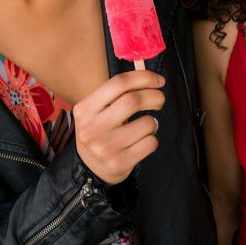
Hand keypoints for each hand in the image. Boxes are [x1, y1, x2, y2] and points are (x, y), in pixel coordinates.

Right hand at [72, 70, 164, 184]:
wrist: (89, 168)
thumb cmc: (100, 131)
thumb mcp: (97, 110)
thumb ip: (118, 92)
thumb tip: (150, 76)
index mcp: (85, 109)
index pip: (119, 83)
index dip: (143, 77)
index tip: (158, 80)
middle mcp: (92, 128)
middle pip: (133, 100)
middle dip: (155, 96)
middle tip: (160, 99)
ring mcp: (105, 148)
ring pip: (146, 123)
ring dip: (153, 122)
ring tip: (144, 126)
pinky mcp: (119, 163)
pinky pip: (150, 143)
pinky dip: (152, 139)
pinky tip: (141, 142)